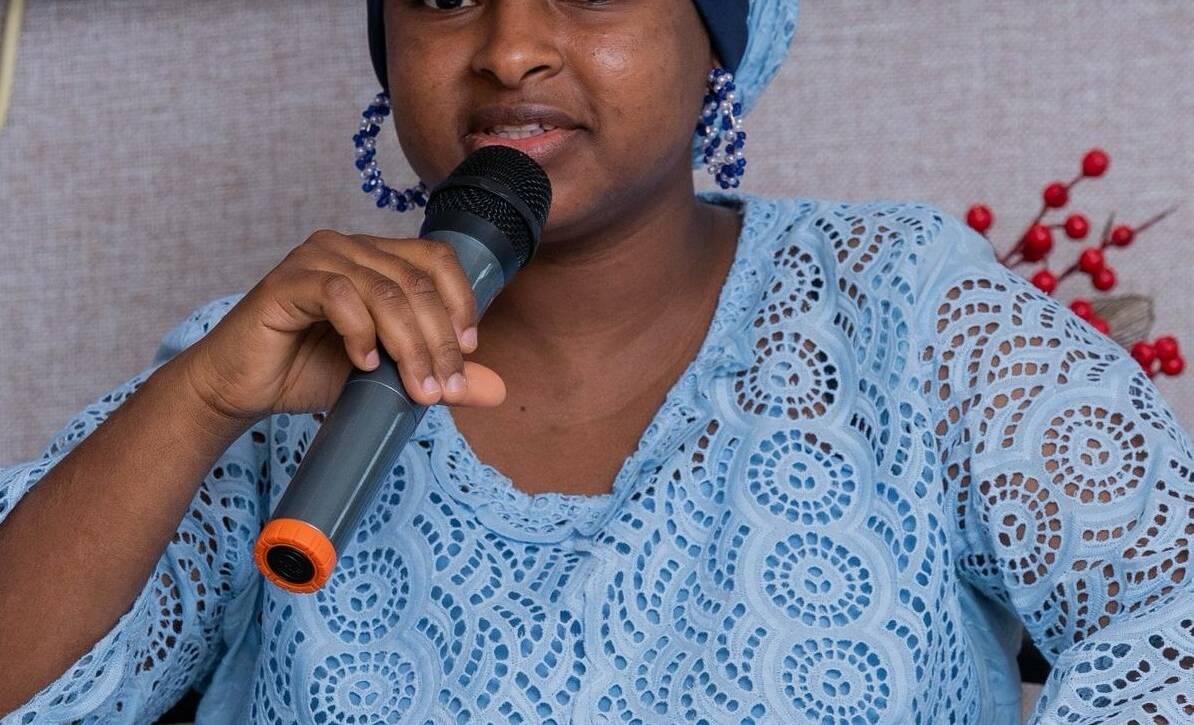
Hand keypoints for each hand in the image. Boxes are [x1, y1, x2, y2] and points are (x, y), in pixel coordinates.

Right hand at [177, 230, 506, 423]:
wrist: (244, 388)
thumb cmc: (312, 373)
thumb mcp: (389, 377)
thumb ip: (439, 375)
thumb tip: (496, 390)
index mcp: (377, 258)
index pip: (437, 260)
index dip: (461, 303)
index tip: (468, 354)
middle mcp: (350, 248)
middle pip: (416, 282)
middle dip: (439, 341)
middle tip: (444, 390)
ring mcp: (316, 258)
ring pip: (385, 291)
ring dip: (410, 345)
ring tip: (416, 388)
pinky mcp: (287, 281)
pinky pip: (339, 295)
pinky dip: (360, 332)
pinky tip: (364, 364)